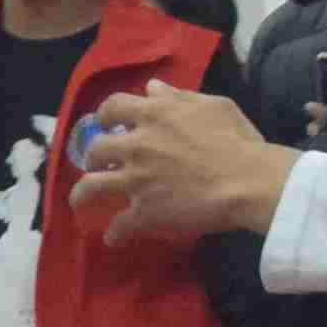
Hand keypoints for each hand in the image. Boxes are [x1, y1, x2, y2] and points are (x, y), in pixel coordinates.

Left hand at [70, 88, 293, 244]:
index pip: (113, 106)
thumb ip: (179, 97)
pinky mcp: (144, 211)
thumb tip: (153, 88)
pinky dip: (115, 233)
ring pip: (91, 187)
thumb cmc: (238, 141)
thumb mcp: (214, 106)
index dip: (105, 115)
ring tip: (79, 201)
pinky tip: (114, 238)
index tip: (106, 123)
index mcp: (154, 115)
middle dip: (92, 157)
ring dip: (81, 195)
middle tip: (98, 164)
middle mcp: (138, 145)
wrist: (247, 181)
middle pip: (96, 149)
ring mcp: (137, 179)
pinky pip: (120, 225)